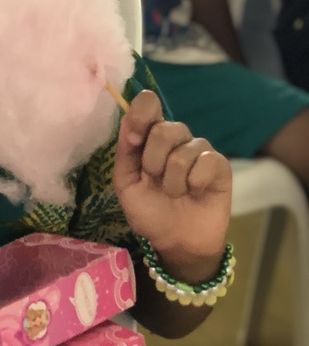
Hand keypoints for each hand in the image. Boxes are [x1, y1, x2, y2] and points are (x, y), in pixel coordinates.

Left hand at [114, 91, 231, 281]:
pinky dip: (195, 182)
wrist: (176, 242)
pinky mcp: (219, 166)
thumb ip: (125, 152)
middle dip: (153, 162)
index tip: (135, 140)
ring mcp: (199, 150)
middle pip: (165, 129)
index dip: (141, 115)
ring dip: (173, 180)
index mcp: (150, 136)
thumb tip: (127, 119)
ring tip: (174, 193)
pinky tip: (195, 192)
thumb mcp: (127, 184)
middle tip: (154, 181)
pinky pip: (207, 162)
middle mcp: (175, 137)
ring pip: (183, 151)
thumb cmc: (150, 211)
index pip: (148, 103)